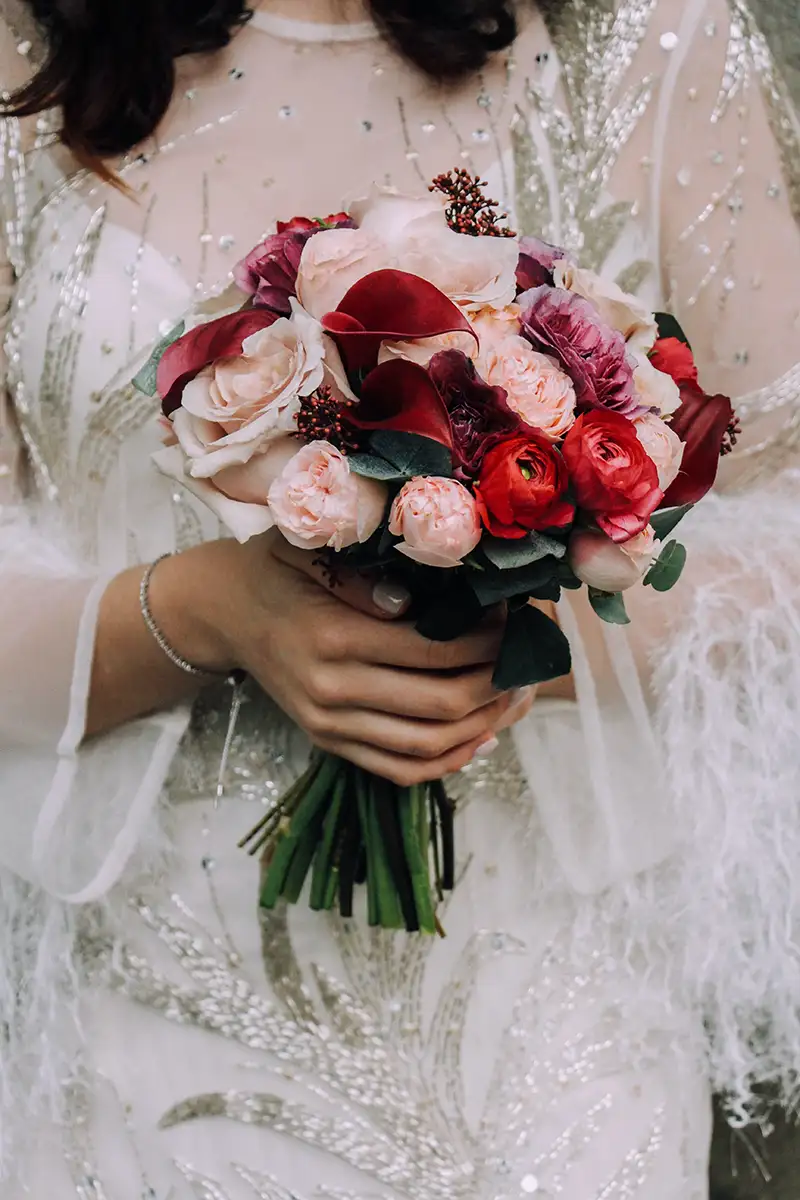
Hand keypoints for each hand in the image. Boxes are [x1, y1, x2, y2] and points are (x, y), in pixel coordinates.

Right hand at [172, 533, 530, 785]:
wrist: (223, 612)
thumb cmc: (274, 569)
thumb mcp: (308, 548)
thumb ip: (362, 574)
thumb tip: (417, 602)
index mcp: (334, 637)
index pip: (434, 650)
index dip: (488, 639)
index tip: (515, 617)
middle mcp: (333, 692)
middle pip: (442, 706)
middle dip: (498, 683)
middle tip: (529, 658)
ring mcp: (330, 726)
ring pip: (428, 746)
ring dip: (484, 725)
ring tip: (516, 696)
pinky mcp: (330, 743)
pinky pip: (399, 770)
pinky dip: (447, 762)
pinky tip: (480, 736)